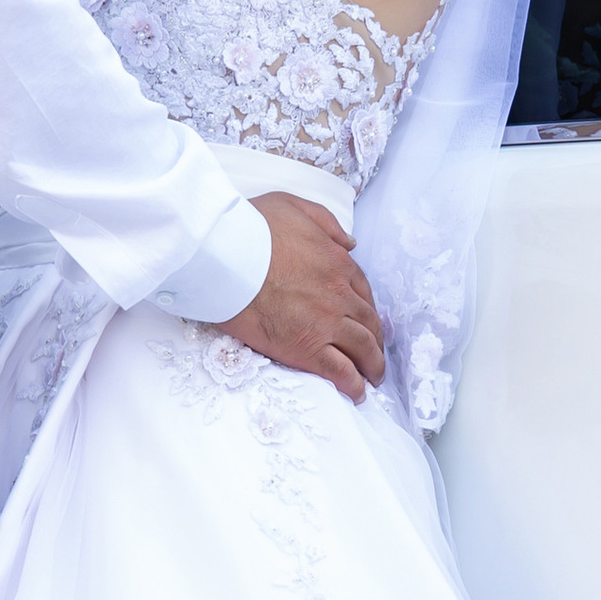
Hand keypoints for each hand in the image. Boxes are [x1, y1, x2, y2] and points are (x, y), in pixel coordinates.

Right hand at [220, 193, 385, 403]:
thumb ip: (326, 223)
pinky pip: (340, 372)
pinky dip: (353, 385)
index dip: (367, 308)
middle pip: (368, 322)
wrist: (225, 254)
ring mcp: (326, 323)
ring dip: (372, 365)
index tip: (366, 319)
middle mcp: (339, 294)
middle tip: (374, 352)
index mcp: (336, 261)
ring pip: (362, 348)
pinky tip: (357, 393)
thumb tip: (351, 243)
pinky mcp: (307, 348)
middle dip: (375, 339)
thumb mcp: (294, 206)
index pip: (363, 290)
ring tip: (372, 378)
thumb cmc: (251, 228)